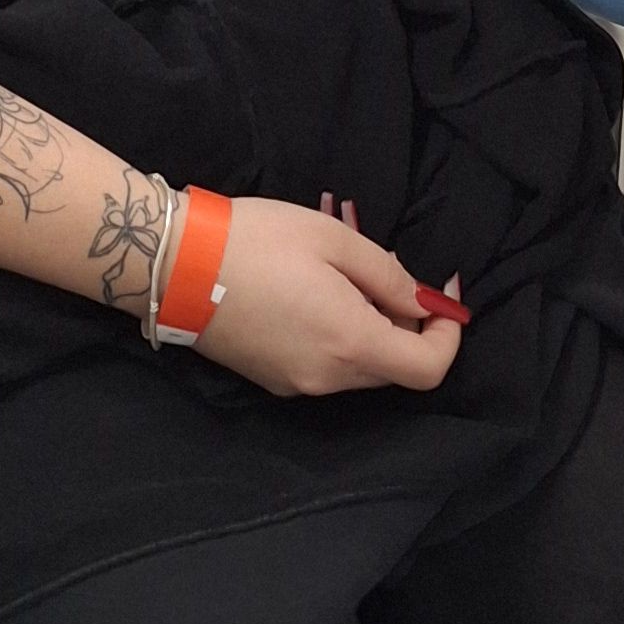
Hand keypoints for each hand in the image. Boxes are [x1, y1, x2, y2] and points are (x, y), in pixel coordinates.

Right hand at [194, 194, 466, 402]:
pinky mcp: (273, 380)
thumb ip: (389, 275)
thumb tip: (423, 302)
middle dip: (409, 326)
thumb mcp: (333, 239)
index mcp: (351, 342)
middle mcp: (329, 378)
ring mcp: (298, 384)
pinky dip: (341, 339)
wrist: (174, 265)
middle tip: (389, 272)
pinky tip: (315, 297)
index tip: (441, 292)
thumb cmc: (256, 241)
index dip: (448, 335)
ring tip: (346, 277)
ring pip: (361, 368)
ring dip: (373, 330)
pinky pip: (327, 367)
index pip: (428, 369)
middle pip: (396, 369)